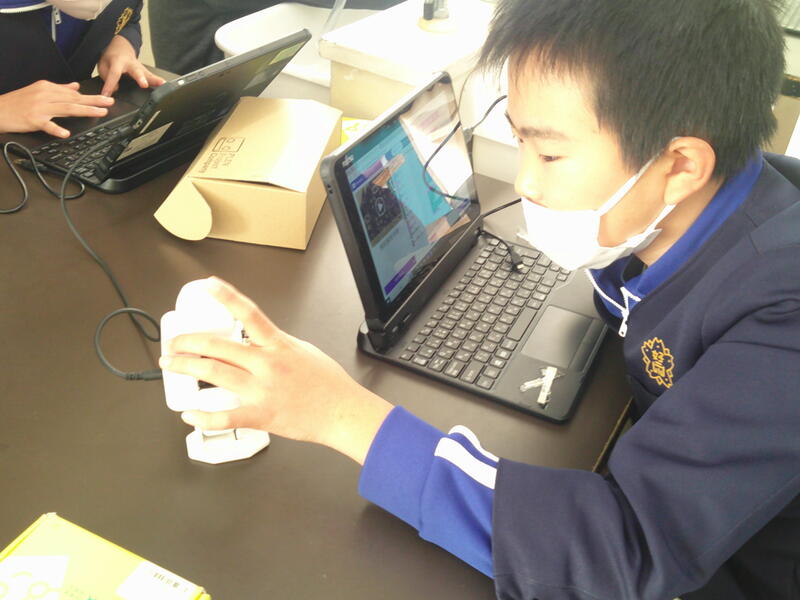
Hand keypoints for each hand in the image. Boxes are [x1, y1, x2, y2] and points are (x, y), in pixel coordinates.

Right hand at [0, 81, 114, 137]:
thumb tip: (75, 86)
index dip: (90, 96)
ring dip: (84, 110)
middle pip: (73, 99)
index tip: (105, 98)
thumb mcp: (38, 91)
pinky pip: (47, 125)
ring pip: (66, 108)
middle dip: (93, 101)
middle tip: (109, 103)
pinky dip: (56, 129)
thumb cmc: (18, 102)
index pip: (73, 93)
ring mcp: (39, 107)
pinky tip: (66, 133)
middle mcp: (44, 95)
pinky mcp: (32, 119)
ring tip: (99, 112)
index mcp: (47, 87)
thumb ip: (58, 89)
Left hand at [97, 35, 164, 96]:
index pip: (114, 74)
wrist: (120, 46)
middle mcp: (130, 63)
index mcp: (117, 61)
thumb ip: (106, 76)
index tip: (107, 95)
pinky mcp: (145, 71)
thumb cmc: (111, 56)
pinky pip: (151, 76)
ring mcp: (139, 67)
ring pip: (147, 73)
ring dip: (154, 80)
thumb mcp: (102, 64)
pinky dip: (158, 81)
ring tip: (162, 84)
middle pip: (136, 71)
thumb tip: (114, 89)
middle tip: (144, 84)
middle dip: (140, 78)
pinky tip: (164, 85)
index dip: (110, 85)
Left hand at [159, 277, 393, 464]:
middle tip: (174, 343)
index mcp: (278, 345)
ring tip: (170, 365)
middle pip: (219, 347)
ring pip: (215, 374)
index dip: (227, 296)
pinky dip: (204, 417)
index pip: (249, 314)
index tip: (209, 285)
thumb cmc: (329, 384)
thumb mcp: (303, 350)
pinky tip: (190, 414)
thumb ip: (277, 344)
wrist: (342, 412)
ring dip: (187, 368)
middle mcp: (267, 365)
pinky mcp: (262, 415)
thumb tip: (257, 340)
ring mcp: (262, 390)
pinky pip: (226, 417)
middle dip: (189, 342)